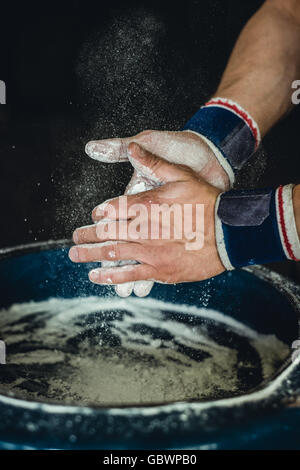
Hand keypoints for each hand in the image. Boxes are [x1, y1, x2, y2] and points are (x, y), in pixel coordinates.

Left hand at [69, 143, 224, 284]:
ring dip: (89, 254)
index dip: (99, 212)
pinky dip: (110, 276)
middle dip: (86, 235)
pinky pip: (129, 275)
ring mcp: (149, 251)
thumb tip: (132, 147)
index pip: (111, 208)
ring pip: (111, 253)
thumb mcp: (182, 175)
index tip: (94, 216)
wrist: (229, 233)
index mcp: (146, 205)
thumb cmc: (207, 202)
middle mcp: (143, 229)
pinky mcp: (159, 270)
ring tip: (75, 254)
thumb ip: (153, 163)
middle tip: (75, 237)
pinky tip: (95, 276)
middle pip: (105, 232)